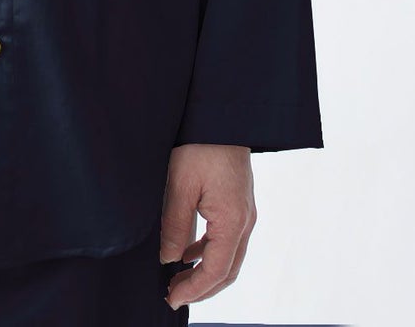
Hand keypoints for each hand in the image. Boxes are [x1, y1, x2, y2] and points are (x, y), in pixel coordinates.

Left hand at [158, 144, 255, 310]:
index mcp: (232, 220)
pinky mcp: (239, 203)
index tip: (171, 298)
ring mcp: (245, 212)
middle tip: (172, 294)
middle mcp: (245, 221)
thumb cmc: (200, 145)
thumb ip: (176, 225)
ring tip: (177, 278)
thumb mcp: (180, 184)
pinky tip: (188, 251)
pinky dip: (209, 252)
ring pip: (229, 256)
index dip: (193, 289)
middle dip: (201, 288)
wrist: (221, 116)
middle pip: (227, 270)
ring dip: (205, 272)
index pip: (215, 270)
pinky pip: (228, 239)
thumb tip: (169, 259)